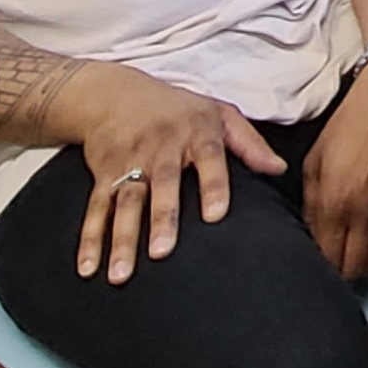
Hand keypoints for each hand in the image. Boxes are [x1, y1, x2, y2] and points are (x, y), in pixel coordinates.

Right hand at [52, 63, 285, 283]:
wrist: (112, 92)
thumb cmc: (176, 109)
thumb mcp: (218, 113)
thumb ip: (249, 143)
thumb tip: (279, 170)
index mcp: (195, 132)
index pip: (208, 157)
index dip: (212, 185)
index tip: (216, 215)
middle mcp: (160, 147)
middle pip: (161, 185)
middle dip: (161, 218)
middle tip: (161, 253)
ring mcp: (128, 163)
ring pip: (125, 203)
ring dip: (121, 239)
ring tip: (122, 275)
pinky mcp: (103, 175)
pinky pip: (95, 210)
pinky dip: (89, 240)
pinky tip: (88, 269)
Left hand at [302, 63, 367, 280]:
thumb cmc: (349, 123)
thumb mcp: (315, 159)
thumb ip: (311, 201)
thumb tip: (310, 230)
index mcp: (337, 199)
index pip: (327, 254)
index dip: (319, 264)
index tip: (313, 261)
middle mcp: (366, 210)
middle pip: (353, 266)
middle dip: (339, 271)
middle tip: (330, 266)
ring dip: (363, 267)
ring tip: (351, 262)